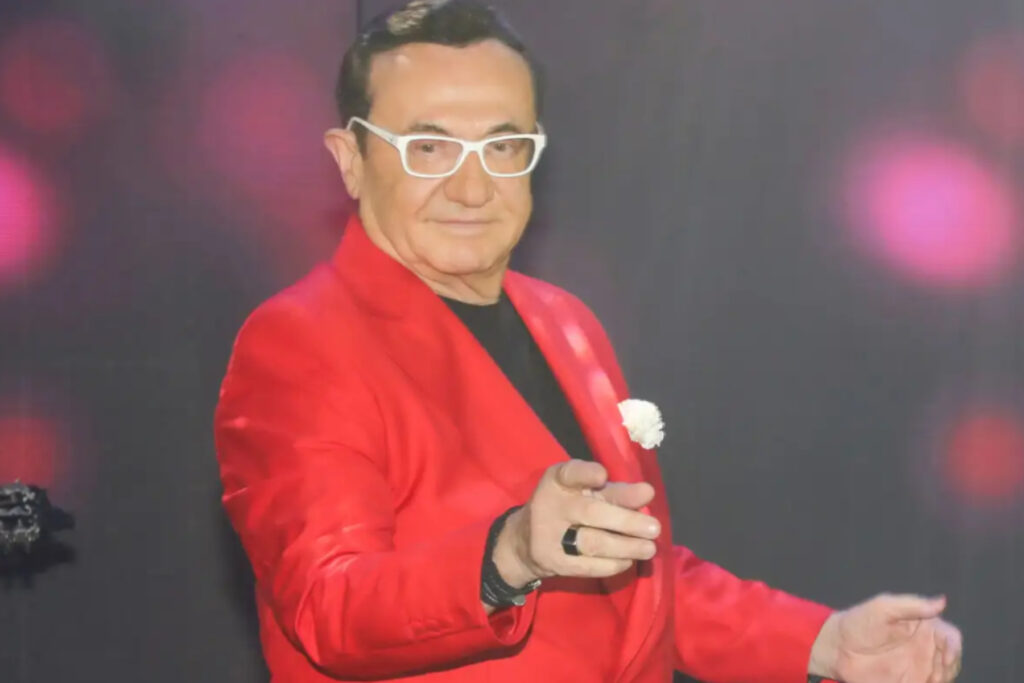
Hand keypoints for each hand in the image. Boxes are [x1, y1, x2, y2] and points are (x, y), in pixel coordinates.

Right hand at [492, 460, 660, 586]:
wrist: (525, 541)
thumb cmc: (567, 508)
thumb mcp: (585, 492)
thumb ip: (615, 492)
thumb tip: (648, 494)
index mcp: (558, 481)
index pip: (571, 473)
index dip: (586, 474)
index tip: (603, 476)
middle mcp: (550, 505)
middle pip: (591, 512)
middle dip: (626, 521)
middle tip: (654, 528)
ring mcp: (549, 536)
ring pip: (592, 542)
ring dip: (625, 547)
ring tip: (649, 548)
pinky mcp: (554, 562)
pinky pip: (587, 566)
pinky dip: (612, 564)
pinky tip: (628, 560)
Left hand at [810, 593, 962, 682]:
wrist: (836, 649)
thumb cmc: (858, 623)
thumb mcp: (882, 608)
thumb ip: (912, 605)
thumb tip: (942, 601)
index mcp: (924, 626)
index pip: (951, 636)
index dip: (954, 647)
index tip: (945, 658)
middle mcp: (926, 647)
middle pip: (952, 660)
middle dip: (948, 668)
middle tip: (934, 676)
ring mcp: (919, 667)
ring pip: (943, 676)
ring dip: (941, 679)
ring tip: (927, 682)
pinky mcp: (910, 682)